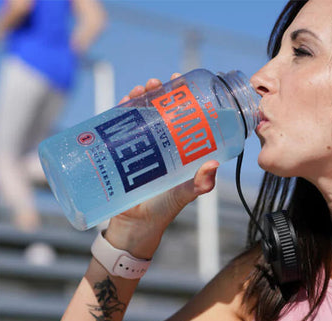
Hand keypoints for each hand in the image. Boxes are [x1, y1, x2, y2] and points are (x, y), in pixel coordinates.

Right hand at [106, 74, 218, 258]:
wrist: (132, 228)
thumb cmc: (162, 211)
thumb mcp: (182, 195)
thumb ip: (198, 185)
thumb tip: (213, 166)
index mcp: (178, 150)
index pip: (181, 118)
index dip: (181, 99)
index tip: (182, 82)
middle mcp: (159, 144)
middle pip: (158, 111)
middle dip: (157, 93)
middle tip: (157, 83)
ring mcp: (138, 147)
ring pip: (138, 115)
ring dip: (138, 98)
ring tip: (140, 89)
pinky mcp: (118, 153)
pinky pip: (117, 129)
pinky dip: (118, 113)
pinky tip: (121, 102)